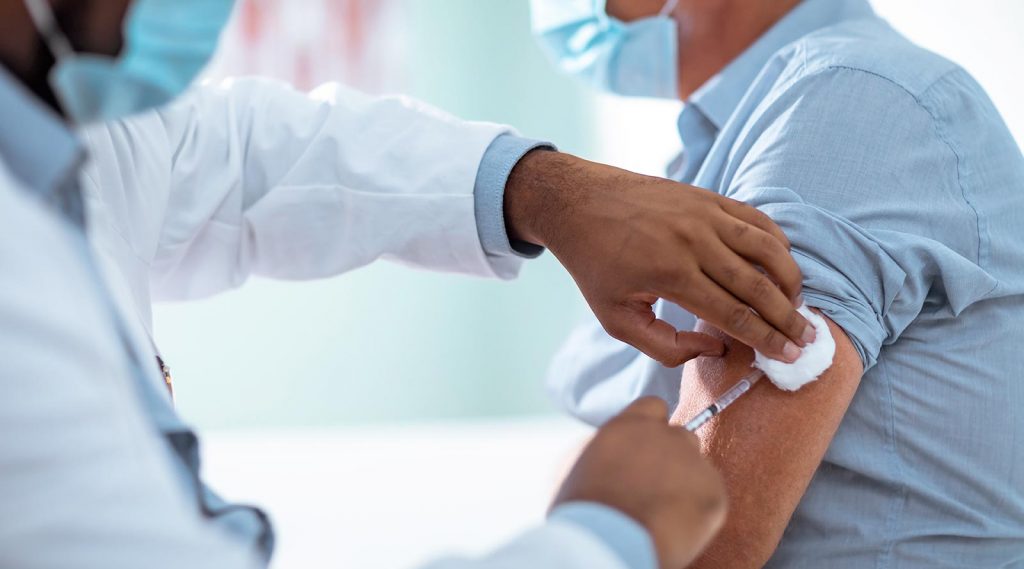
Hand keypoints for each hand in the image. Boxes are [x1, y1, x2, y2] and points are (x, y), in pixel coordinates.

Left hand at [504, 150, 813, 364]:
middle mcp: (693, 241)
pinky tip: (782, 263)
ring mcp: (704, 214)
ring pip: (766, 248)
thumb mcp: (616, 318)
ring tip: (798, 304)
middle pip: (758, 286)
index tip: (789, 356)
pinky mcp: (707, 197)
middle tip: (807, 339)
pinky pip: (755, 219)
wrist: (578, 203)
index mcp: (671, 275)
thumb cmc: (596, 265)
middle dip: (787, 317)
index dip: (766, 339)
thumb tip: (716, 349)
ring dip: (790, 278)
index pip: (733, 314)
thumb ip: (664, 345)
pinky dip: (776, 242)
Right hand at [552, 397, 726, 568]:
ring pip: (697, 467)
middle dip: (672, 457)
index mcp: (630, 425)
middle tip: (655, 486)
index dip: (652, 428)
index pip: (654, 407)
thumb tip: (608, 446)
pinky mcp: (714, 492)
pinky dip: (699, 511)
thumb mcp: (574, 465)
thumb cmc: (582, 510)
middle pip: (681, 436)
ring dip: (686, 483)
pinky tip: (676, 526)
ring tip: (663, 511)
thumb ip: (600, 447)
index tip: (646, 449)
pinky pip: (711, 495)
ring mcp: (693, 462)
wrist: (607, 543)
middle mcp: (665, 435)